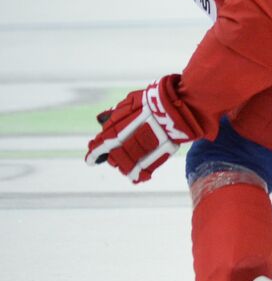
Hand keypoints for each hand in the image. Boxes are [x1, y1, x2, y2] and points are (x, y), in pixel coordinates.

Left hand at [85, 76, 202, 182]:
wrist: (171, 109)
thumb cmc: (150, 103)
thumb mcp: (129, 103)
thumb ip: (114, 114)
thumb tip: (101, 118)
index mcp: (112, 133)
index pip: (98, 147)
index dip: (94, 155)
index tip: (91, 160)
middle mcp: (121, 146)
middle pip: (113, 158)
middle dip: (113, 158)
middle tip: (115, 157)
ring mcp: (137, 154)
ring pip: (126, 167)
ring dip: (125, 166)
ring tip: (128, 165)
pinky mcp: (152, 160)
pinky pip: (142, 172)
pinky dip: (138, 176)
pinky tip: (137, 177)